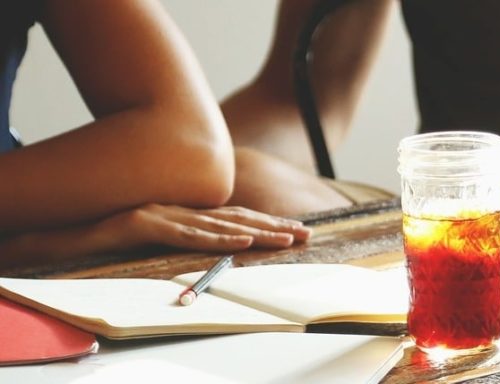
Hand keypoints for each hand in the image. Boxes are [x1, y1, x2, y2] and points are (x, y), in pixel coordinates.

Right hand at [1, 204, 311, 261]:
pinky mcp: (144, 223)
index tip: (298, 230)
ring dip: (256, 233)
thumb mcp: (156, 237)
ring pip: (218, 225)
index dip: (267, 224)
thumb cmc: (109, 237)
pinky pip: (186, 234)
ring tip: (286, 239)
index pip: (234, 219)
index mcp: (184, 212)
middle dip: (273, 226)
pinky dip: (216, 239)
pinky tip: (240, 242)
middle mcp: (179, 209)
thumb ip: (185, 237)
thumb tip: (218, 248)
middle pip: (235, 219)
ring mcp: (162, 214)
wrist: (64, 232)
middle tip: (307, 233)